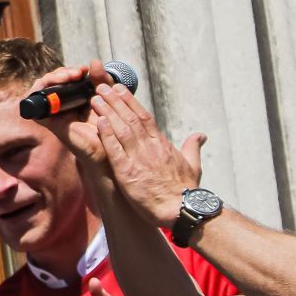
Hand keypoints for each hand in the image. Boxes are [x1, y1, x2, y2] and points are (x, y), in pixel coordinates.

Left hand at [90, 84, 205, 228]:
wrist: (182, 209)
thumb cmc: (187, 190)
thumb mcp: (193, 165)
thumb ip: (193, 147)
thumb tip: (200, 135)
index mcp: (162, 144)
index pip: (144, 117)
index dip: (130, 102)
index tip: (119, 89)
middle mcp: (150, 147)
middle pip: (130, 118)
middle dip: (115, 101)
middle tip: (101, 86)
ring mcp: (138, 159)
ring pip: (121, 129)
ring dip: (108, 112)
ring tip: (95, 98)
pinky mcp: (128, 173)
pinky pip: (115, 150)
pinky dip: (107, 135)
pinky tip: (98, 122)